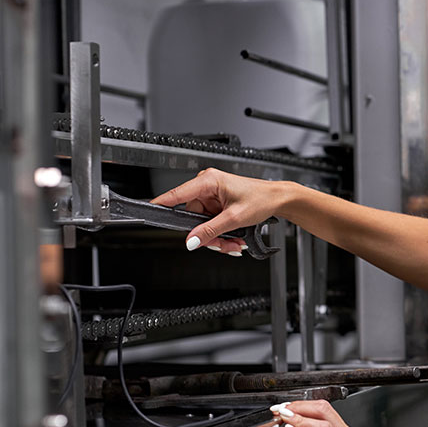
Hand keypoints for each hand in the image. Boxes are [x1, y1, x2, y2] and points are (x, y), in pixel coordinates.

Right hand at [150, 168, 278, 254]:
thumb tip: (192, 240)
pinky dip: (221, 233)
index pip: (177, 194)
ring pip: (202, 224)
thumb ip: (210, 230)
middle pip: (193, 218)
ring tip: (234, 242)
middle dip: (207, 235)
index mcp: (208, 181)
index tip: (150, 210)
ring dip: (217, 237)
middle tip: (223, 245)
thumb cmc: (262, 199)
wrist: (278, 199)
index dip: (162, 204)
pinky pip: (211, 223)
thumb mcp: (235, 219)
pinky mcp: (218, 204)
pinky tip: (234, 238)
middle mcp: (208, 186)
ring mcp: (212, 196)